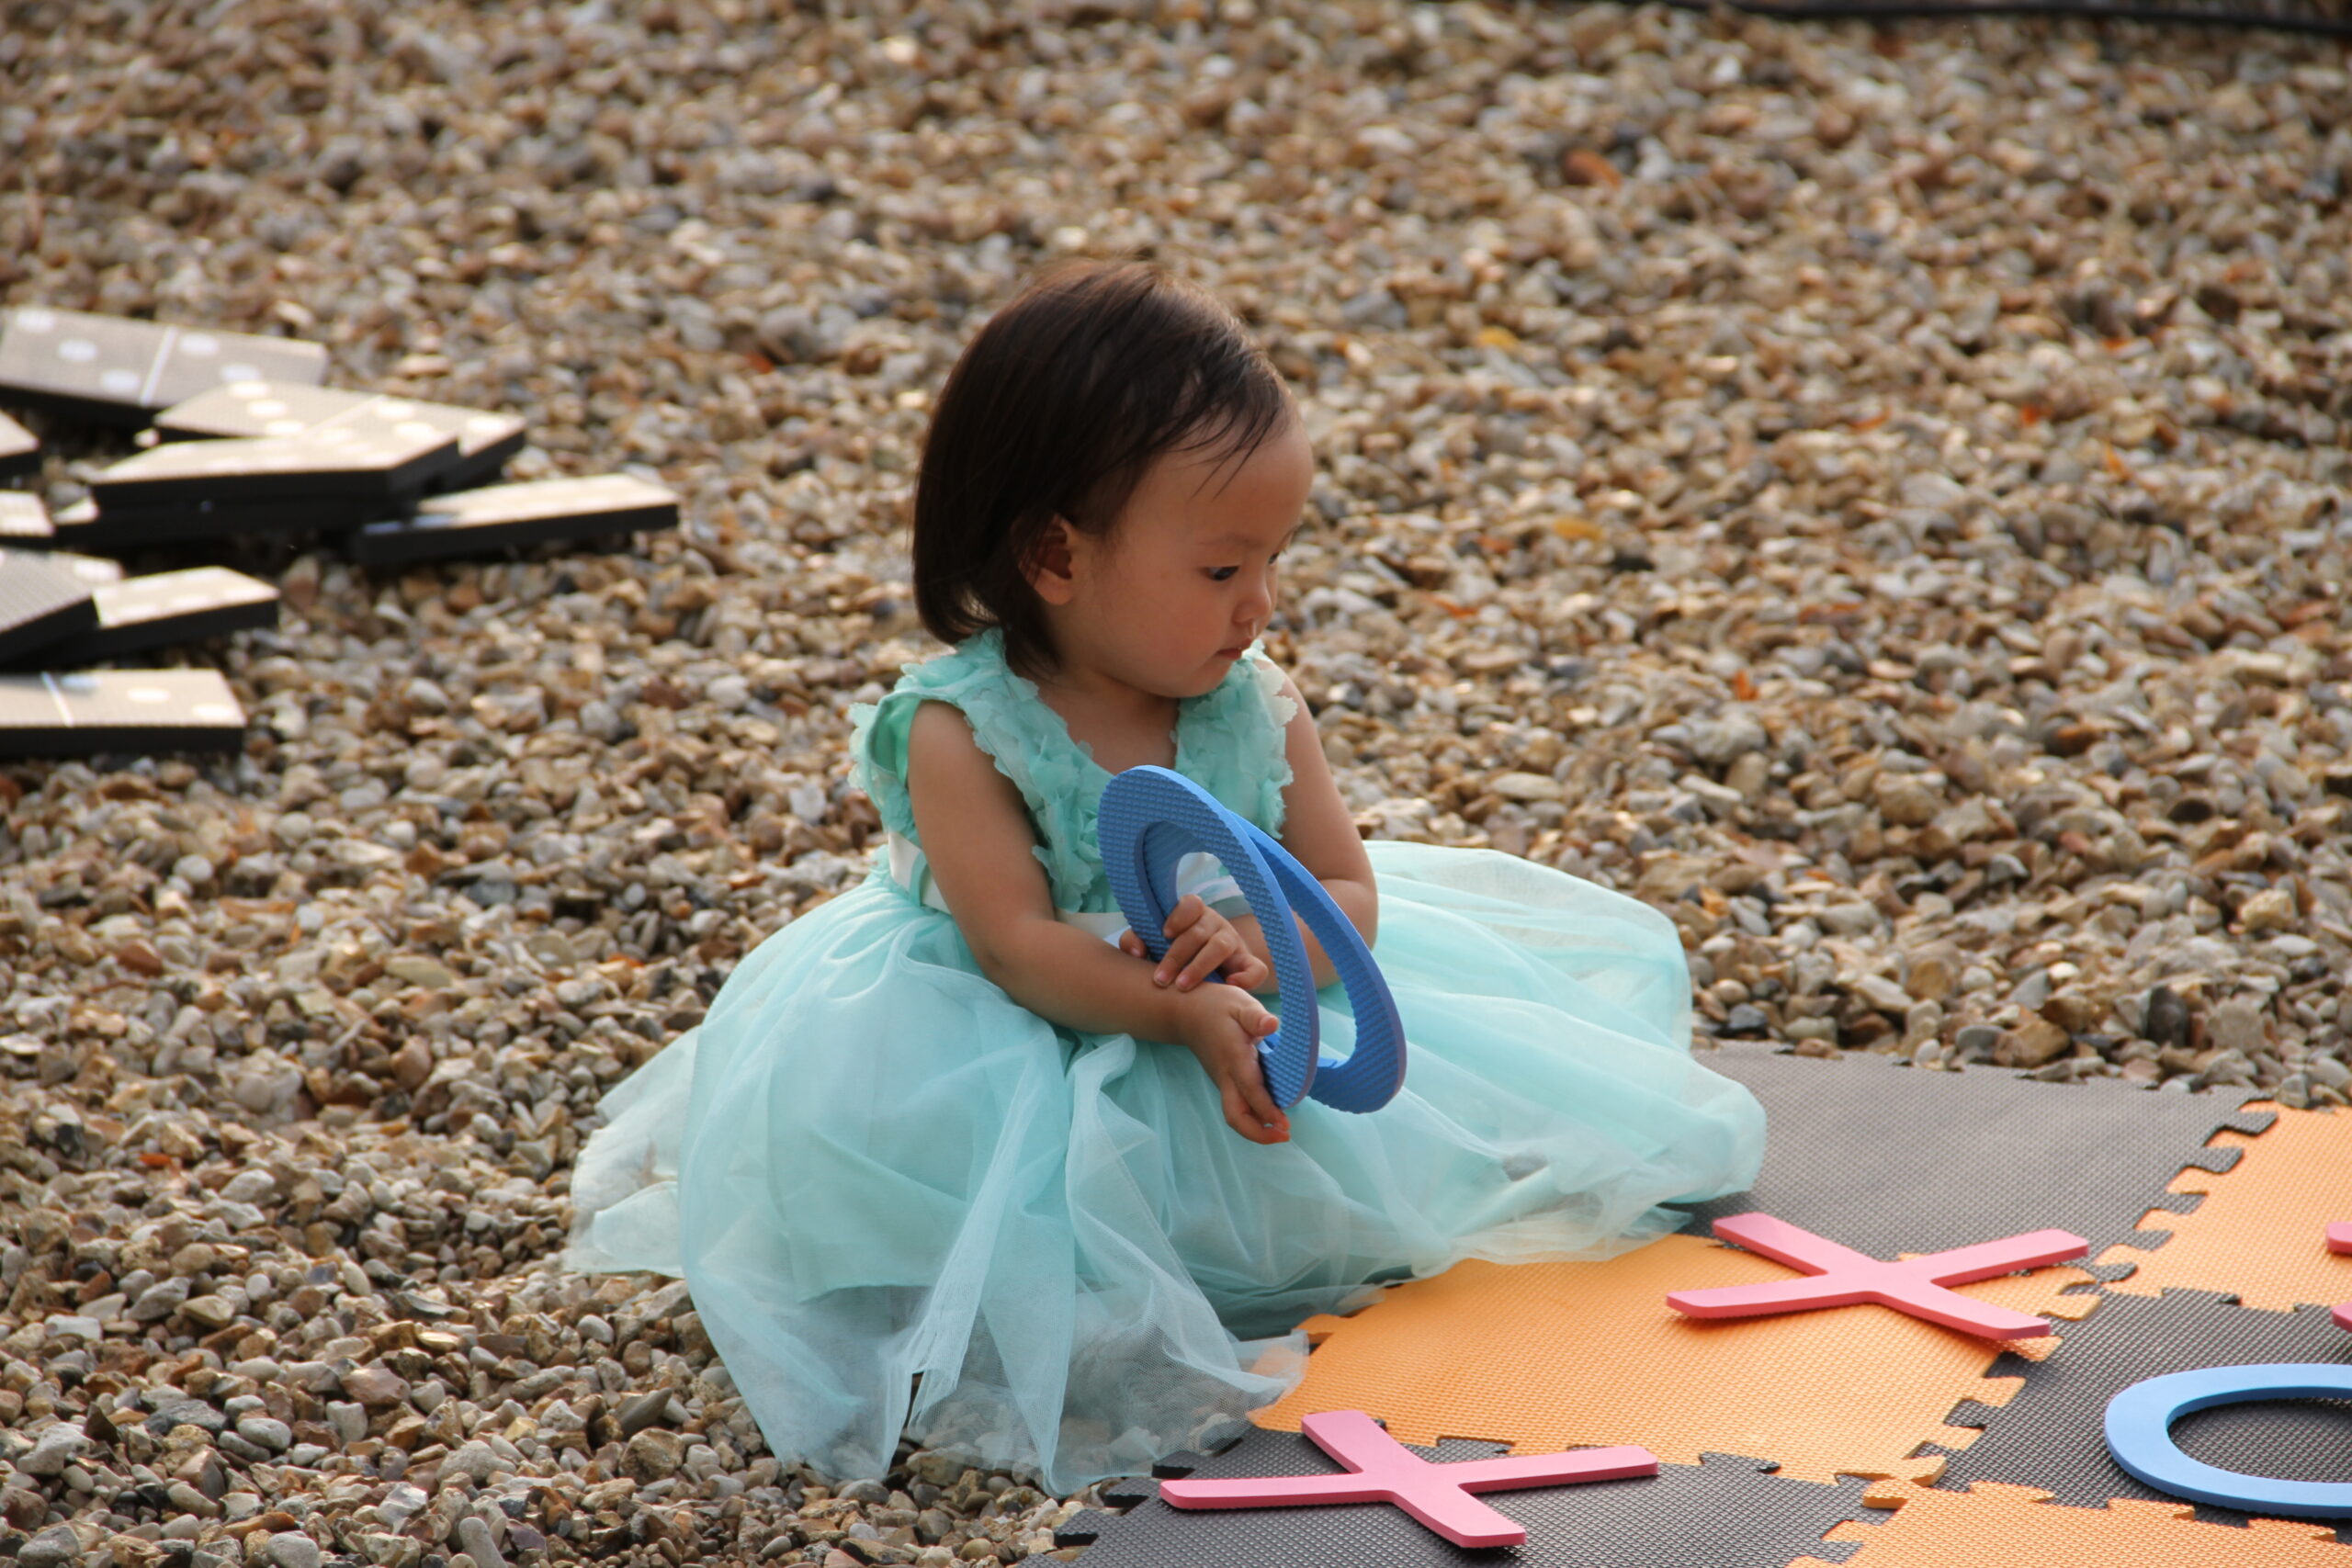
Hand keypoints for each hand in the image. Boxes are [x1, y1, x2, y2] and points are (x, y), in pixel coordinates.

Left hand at [1117, 895, 1272, 993]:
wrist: (1203, 971)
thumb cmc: (1173, 952)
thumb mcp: (1153, 943)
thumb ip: (1137, 940)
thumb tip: (1136, 951)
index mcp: (1194, 915)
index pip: (1191, 904)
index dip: (1179, 916)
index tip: (1164, 934)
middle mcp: (1215, 924)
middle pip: (1199, 932)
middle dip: (1177, 956)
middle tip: (1160, 979)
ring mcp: (1234, 943)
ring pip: (1221, 947)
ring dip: (1200, 966)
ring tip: (1182, 986)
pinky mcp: (1247, 964)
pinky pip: (1255, 969)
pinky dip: (1247, 977)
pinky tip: (1230, 987)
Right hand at [1172, 983, 1289, 1144]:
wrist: (1184, 1013)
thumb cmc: (1216, 1006)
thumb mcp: (1238, 1003)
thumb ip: (1255, 1016)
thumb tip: (1273, 1024)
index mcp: (1233, 1057)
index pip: (1250, 1089)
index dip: (1267, 1109)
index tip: (1284, 1124)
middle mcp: (1226, 1076)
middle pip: (1235, 1116)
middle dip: (1258, 1133)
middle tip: (1284, 1135)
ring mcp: (1223, 1081)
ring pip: (1235, 1115)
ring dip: (1257, 1128)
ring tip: (1282, 1130)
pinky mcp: (1224, 1082)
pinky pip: (1237, 1106)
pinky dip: (1254, 1117)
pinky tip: (1271, 1114)